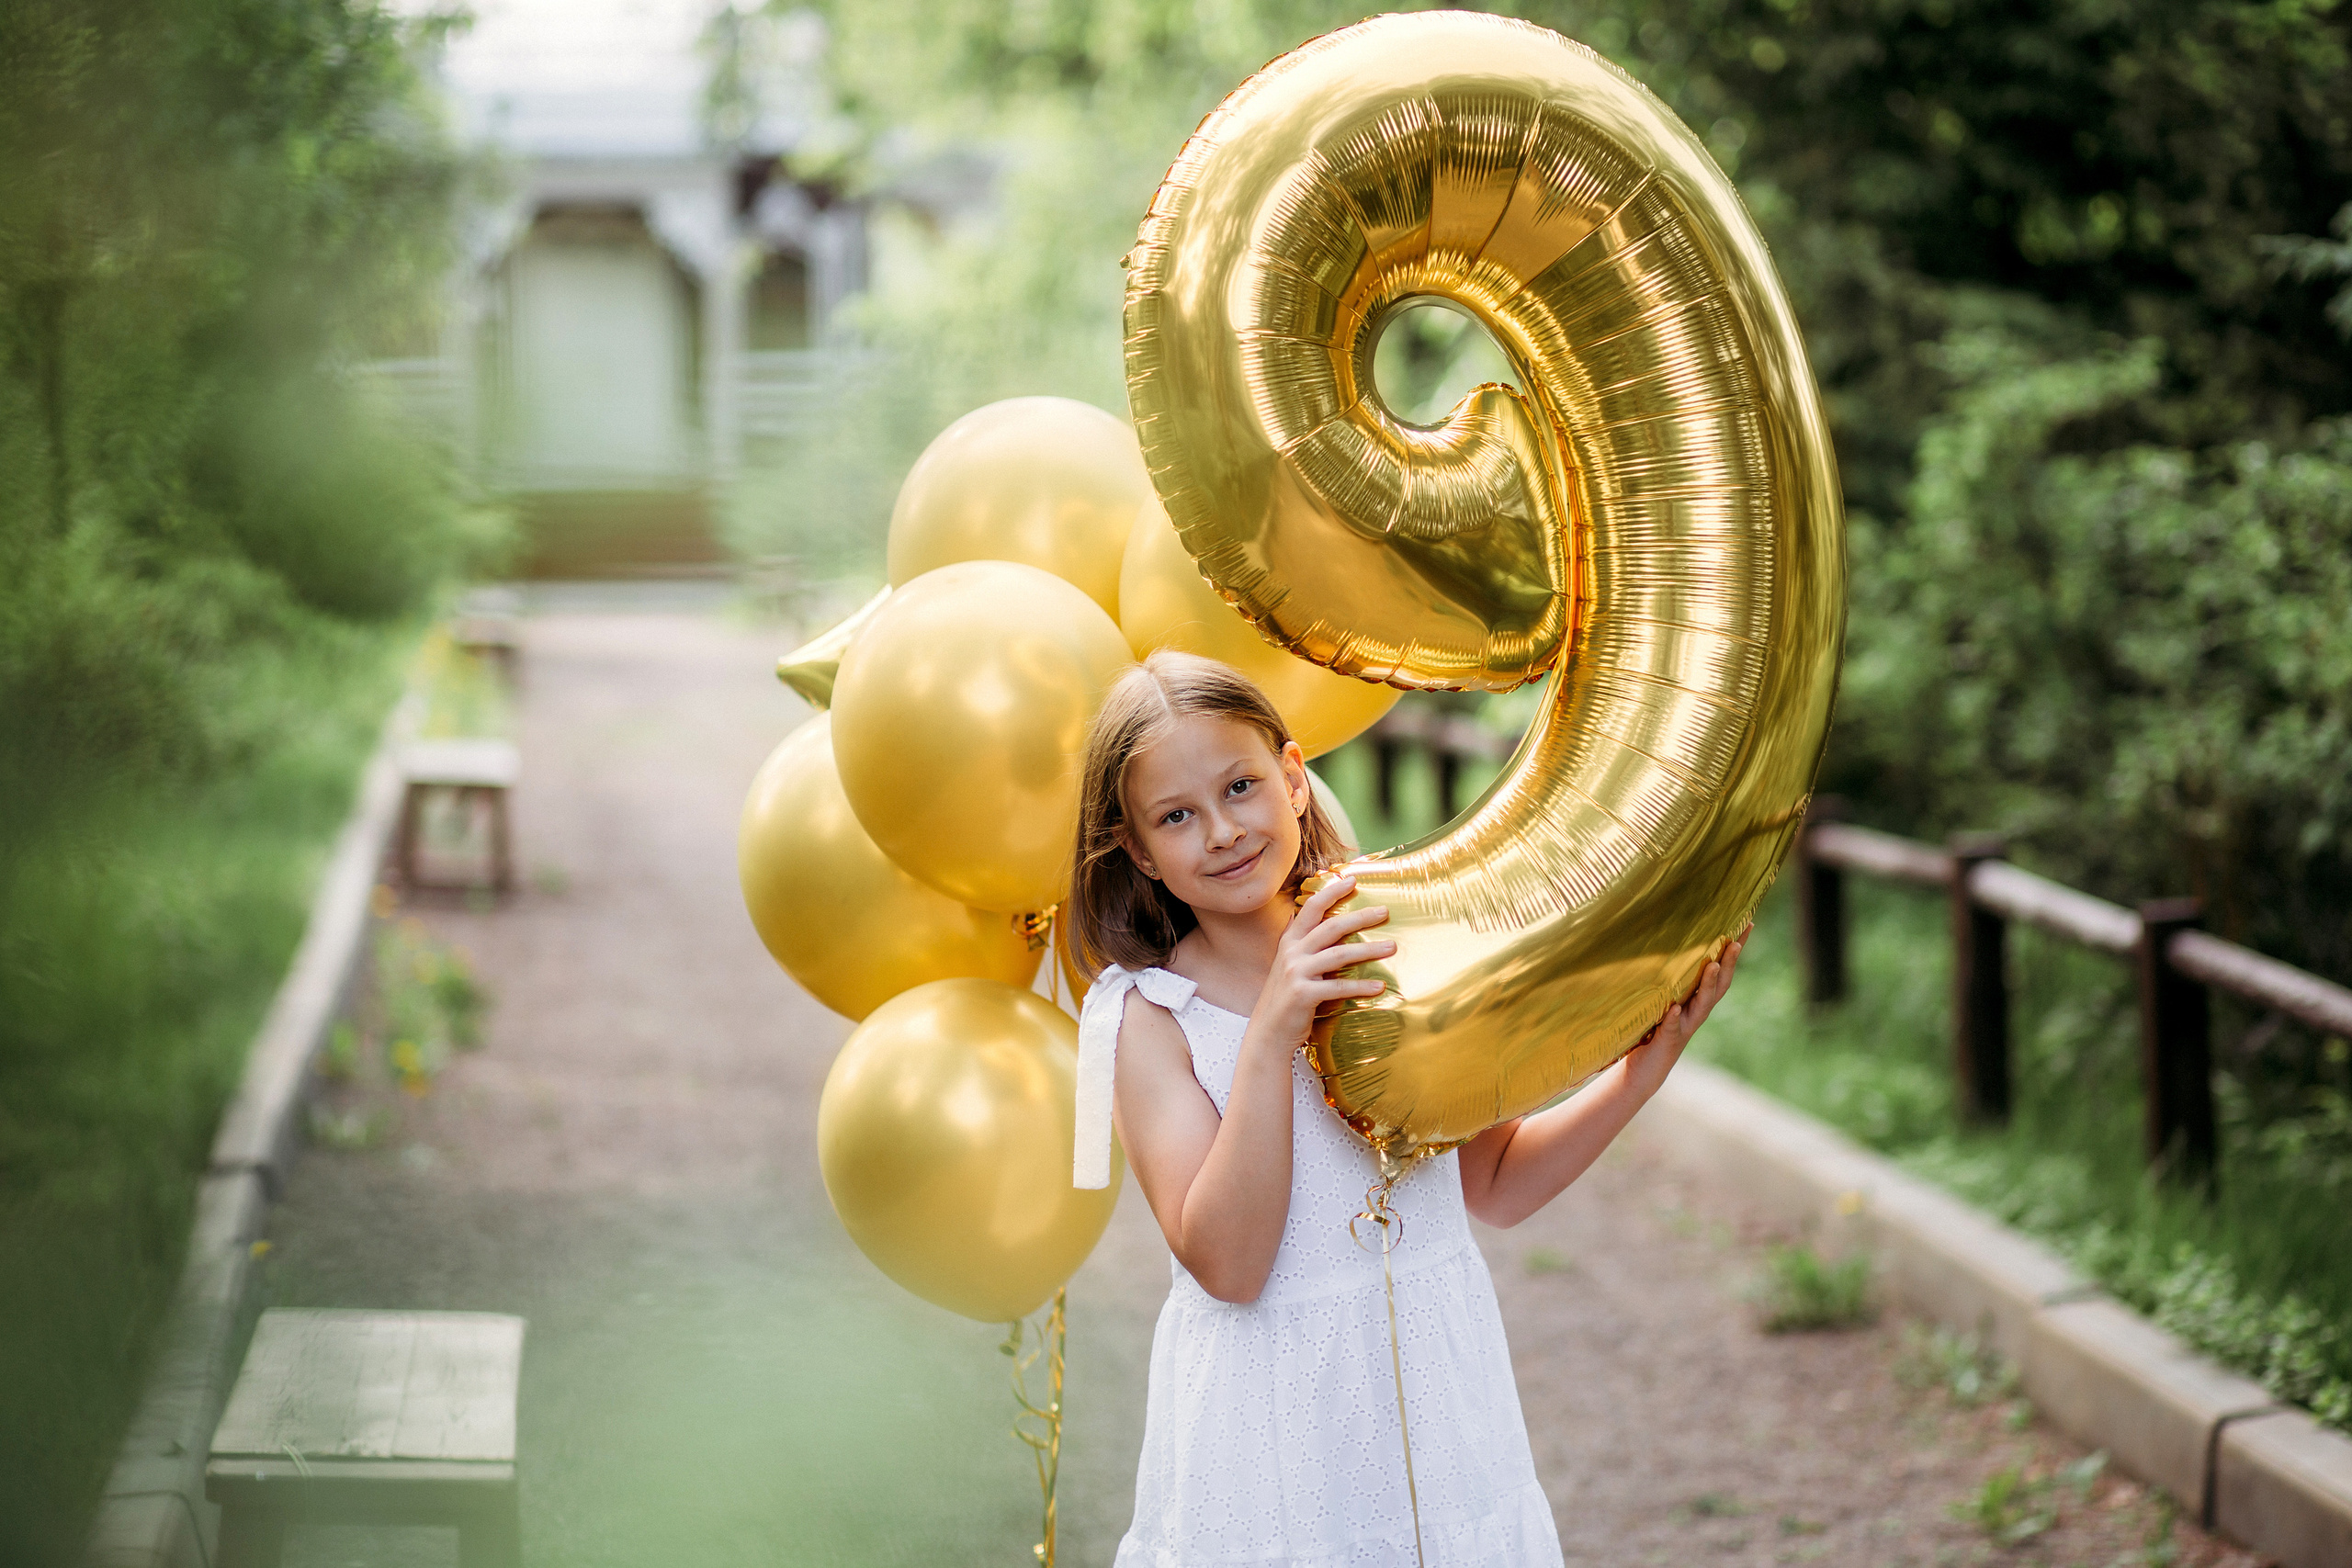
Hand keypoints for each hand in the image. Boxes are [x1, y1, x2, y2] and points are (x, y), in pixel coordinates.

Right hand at [1252, 874, 1393, 1049]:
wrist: (1268, 1031)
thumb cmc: (1286, 998)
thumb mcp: (1289, 965)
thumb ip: (1302, 944)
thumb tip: (1314, 921)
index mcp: (1290, 941)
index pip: (1311, 907)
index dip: (1331, 891)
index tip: (1352, 879)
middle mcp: (1292, 953)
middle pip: (1330, 927)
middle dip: (1359, 917)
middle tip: (1384, 911)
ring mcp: (1296, 973)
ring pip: (1338, 955)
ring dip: (1368, 949)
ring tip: (1391, 947)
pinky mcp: (1303, 994)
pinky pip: (1338, 987)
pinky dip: (1360, 987)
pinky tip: (1379, 986)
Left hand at [1619, 923, 1748, 1100]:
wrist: (1643, 1071)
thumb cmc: (1653, 1030)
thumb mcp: (1664, 1001)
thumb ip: (1671, 980)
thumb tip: (1668, 941)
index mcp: (1697, 1000)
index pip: (1721, 971)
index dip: (1735, 950)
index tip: (1747, 925)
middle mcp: (1695, 1013)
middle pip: (1718, 986)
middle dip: (1728, 964)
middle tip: (1735, 943)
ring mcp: (1683, 1027)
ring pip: (1700, 1005)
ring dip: (1707, 985)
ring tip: (1712, 965)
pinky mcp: (1666, 1041)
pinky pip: (1670, 1028)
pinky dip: (1672, 1018)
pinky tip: (1675, 1009)